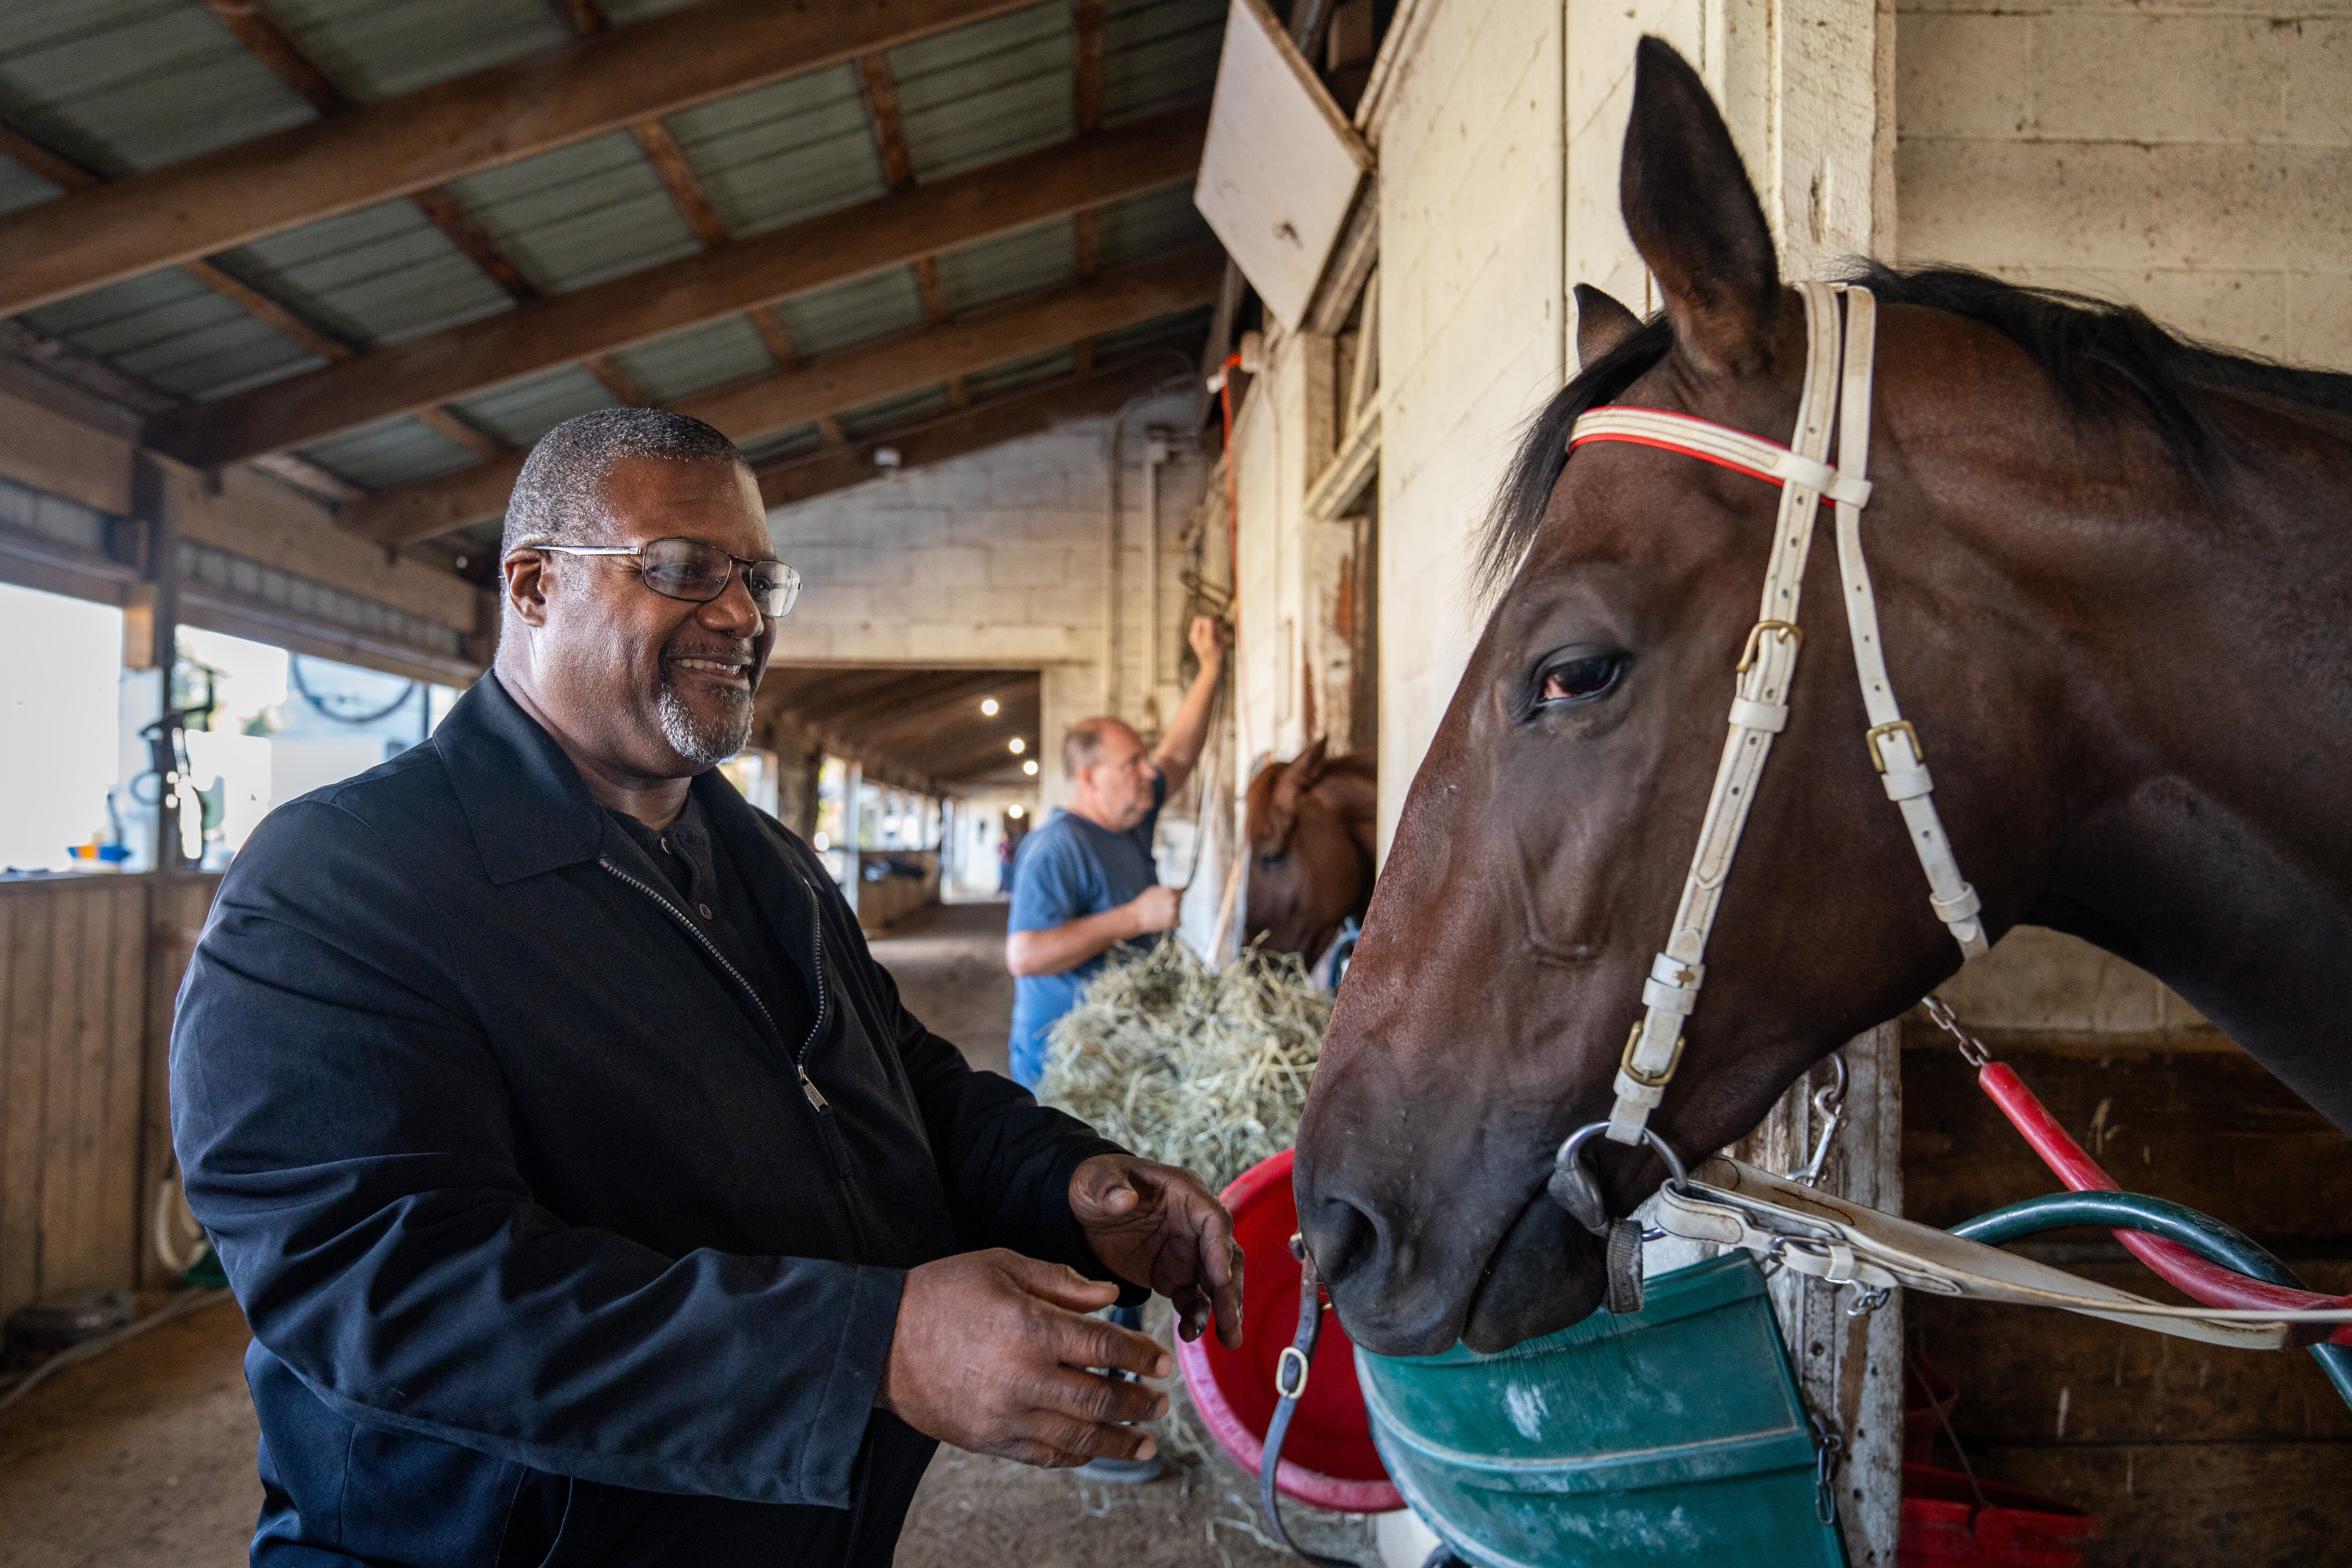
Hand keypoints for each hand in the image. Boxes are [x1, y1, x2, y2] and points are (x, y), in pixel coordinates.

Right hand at [878, 1250, 1171, 1467]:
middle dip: (1139, 1404)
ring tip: (1146, 1444)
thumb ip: (1060, 1282)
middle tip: (1162, 1405)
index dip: (1141, 1357)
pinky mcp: (987, 1440)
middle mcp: (1022, 1377)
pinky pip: (1042, 1456)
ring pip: (1076, 1438)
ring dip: (1118, 1443)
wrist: (878, 1339)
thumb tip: (1109, 1298)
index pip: (1104, 1349)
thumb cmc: (941, 1292)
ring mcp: (1005, 1415)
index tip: (1163, 1362)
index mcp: (1029, 1328)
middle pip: (1099, 1400)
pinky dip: (1074, 1456)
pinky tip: (1094, 1451)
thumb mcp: (1002, 1265)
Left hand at [1069, 1154, 1243, 1347]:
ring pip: (1216, 1282)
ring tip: (1229, 1339)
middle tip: (1232, 1321)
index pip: (1213, 1220)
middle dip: (1231, 1288)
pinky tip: (1190, 1335)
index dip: (1220, 1249)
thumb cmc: (1095, 1183)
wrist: (1082, 1209)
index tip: (1222, 1278)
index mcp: (1185, 1192)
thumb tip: (1124, 1199)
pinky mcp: (1174, 1275)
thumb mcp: (1094, 1179)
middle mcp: (1195, 1223)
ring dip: (1225, 1309)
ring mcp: (1187, 1252)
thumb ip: (1108, 1187)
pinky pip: (1192, 1299)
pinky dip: (1195, 1317)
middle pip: (1226, 1255)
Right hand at [1125, 885, 1181, 934]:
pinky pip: (1178, 922)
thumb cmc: (1142, 904)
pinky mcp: (1173, 922)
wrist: (1136, 917)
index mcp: (1170, 891)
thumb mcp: (1153, 890)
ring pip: (1179, 911)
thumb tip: (1176, 889)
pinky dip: (1173, 922)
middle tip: (1163, 907)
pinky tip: (1164, 920)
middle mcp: (1174, 900)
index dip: (1177, 894)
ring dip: (1173, 913)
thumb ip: (1166, 889)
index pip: (1182, 890)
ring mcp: (1174, 911)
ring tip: (1161, 914)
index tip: (1177, 896)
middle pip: (1180, 901)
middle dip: (1174, 903)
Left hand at [1187, 614, 1229, 669]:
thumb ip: (1208, 631)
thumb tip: (1208, 619)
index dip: (1208, 621)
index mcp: (1195, 634)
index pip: (1199, 619)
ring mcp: (1206, 636)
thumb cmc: (1212, 658)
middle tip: (1218, 638)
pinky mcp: (1212, 639)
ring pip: (1215, 626)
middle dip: (1215, 628)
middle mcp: (1199, 634)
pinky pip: (1219, 632)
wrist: (1214, 668)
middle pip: (1208, 622)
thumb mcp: (1209, 643)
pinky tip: (1222, 643)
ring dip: (1220, 632)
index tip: (1213, 630)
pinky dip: (1222, 636)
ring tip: (1220, 642)